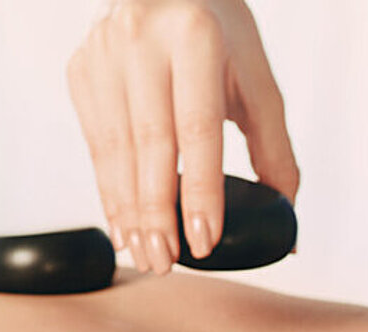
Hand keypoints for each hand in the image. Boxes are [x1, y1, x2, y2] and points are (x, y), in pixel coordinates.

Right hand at [66, 0, 299, 274]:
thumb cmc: (219, 35)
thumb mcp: (256, 78)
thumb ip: (274, 148)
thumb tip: (286, 221)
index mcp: (195, 34)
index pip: (197, 127)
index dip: (200, 189)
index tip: (204, 240)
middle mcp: (141, 38)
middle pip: (149, 143)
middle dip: (157, 212)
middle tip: (168, 262)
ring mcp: (102, 52)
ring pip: (114, 149)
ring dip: (129, 211)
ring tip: (147, 255)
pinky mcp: (81, 69)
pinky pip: (95, 143)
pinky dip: (110, 190)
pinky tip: (124, 224)